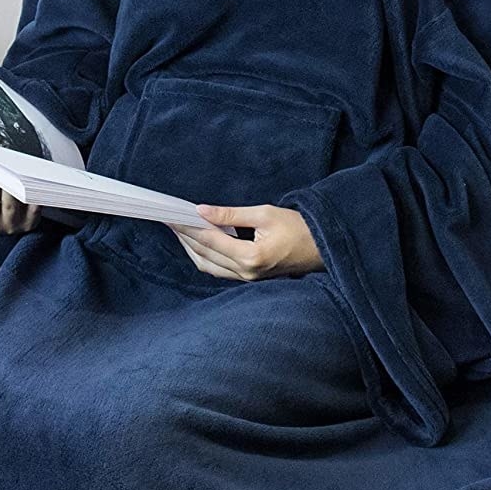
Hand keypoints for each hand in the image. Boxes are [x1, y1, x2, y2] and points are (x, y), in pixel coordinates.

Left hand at [171, 203, 324, 279]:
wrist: (321, 248)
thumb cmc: (298, 228)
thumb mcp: (265, 213)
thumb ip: (231, 214)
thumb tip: (202, 211)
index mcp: (251, 256)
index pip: (210, 240)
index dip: (188, 226)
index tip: (173, 214)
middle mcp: (245, 272)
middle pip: (204, 254)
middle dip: (184, 236)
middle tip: (169, 218)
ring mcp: (245, 278)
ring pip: (207, 265)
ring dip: (190, 247)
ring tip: (178, 229)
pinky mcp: (247, 278)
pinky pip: (217, 269)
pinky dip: (203, 255)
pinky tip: (195, 242)